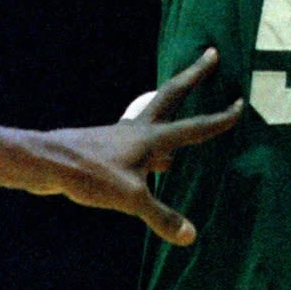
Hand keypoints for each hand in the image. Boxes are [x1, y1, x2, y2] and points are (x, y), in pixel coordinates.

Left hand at [41, 48, 241, 243]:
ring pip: (157, 114)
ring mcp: (124, 134)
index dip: (220, 118)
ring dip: (175, 105)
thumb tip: (192, 236)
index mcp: (152, 137)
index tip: (241, 104)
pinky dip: (156, 143)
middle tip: (212, 53)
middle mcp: (141, 128)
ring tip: (188, 103)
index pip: (195, 126)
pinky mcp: (110, 145)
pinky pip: (142, 138)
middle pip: (173, 94)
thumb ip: (161, 217)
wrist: (49, 162)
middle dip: (195, 75)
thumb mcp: (130, 199)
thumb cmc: (90, 175)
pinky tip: (157, 159)